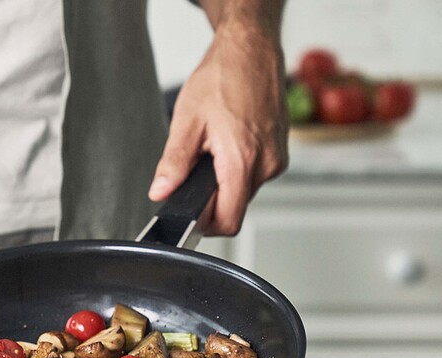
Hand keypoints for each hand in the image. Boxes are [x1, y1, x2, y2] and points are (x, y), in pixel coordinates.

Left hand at [148, 2, 287, 235]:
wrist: (251, 50)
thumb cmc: (224, 77)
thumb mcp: (187, 121)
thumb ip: (173, 163)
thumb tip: (161, 191)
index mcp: (242, 161)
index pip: (228, 221)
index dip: (205, 225)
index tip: (190, 215)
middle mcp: (266, 164)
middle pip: (235, 207)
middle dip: (212, 199)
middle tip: (194, 173)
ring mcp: (277, 159)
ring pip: (245, 191)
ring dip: (225, 181)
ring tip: (212, 150)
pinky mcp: (281, 152)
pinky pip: (255, 174)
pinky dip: (238, 167)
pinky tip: (228, 143)